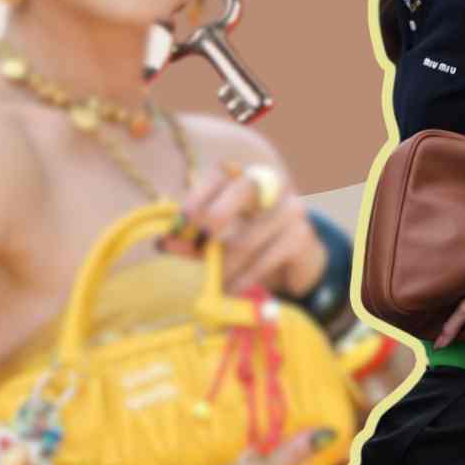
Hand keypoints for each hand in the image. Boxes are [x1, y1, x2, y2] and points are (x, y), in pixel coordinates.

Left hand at [163, 162, 326, 296]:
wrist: (301, 264)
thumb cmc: (257, 245)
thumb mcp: (226, 238)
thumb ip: (197, 240)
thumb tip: (164, 244)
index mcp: (249, 179)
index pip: (222, 174)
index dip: (198, 196)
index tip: (180, 225)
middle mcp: (274, 187)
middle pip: (242, 190)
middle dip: (214, 215)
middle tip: (197, 245)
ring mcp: (291, 211)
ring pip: (248, 238)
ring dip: (225, 265)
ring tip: (213, 283)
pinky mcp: (301, 238)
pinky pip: (263, 260)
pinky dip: (244, 278)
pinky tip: (232, 290)